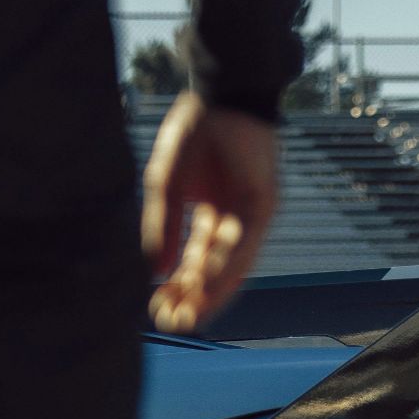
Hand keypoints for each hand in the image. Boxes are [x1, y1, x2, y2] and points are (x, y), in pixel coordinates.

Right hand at [141, 91, 278, 333]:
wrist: (221, 93)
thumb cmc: (193, 134)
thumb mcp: (164, 188)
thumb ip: (162, 229)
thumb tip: (154, 274)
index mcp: (208, 216)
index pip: (194, 263)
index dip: (175, 288)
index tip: (156, 311)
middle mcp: (232, 221)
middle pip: (214, 271)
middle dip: (193, 299)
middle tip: (173, 325)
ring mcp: (250, 213)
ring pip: (233, 264)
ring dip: (213, 293)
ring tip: (192, 317)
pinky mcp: (264, 202)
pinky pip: (245, 242)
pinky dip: (227, 265)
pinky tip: (208, 285)